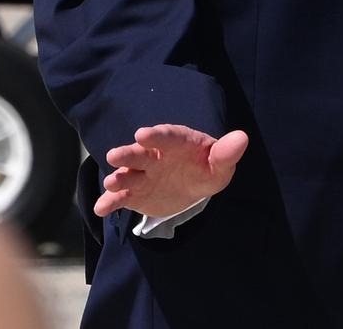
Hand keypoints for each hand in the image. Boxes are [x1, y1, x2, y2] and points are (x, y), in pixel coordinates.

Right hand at [93, 123, 248, 218]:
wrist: (192, 184)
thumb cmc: (207, 168)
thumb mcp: (220, 164)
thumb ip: (227, 152)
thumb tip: (242, 137)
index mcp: (175, 143)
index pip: (165, 136)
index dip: (155, 135)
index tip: (142, 134)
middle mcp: (154, 155)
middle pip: (140, 153)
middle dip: (127, 154)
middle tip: (113, 156)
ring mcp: (143, 174)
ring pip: (128, 173)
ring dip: (118, 177)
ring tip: (110, 183)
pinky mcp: (136, 193)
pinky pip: (121, 197)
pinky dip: (110, 202)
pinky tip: (100, 208)